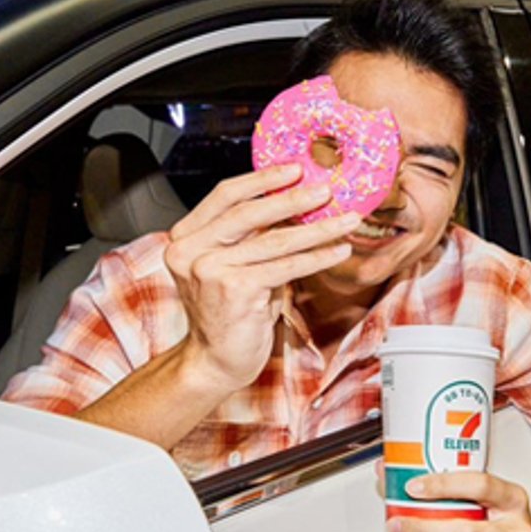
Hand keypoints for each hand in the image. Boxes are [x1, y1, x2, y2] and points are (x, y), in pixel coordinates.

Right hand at [164, 164, 359, 389]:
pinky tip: (338, 250)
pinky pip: (286, 267)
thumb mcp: (234, 265)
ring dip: (317, 228)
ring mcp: (210, 270)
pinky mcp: (235, 290)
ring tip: (345, 219)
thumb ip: (251, 236)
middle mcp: (191, 251)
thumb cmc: (228, 313)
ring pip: (275, 240)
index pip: (225, 196)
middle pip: (249, 213)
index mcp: (185, 238)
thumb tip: (295, 203)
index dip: (261, 180)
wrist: (215, 362)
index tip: (293, 169)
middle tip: (325, 190)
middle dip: (293, 198)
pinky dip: (317, 257)